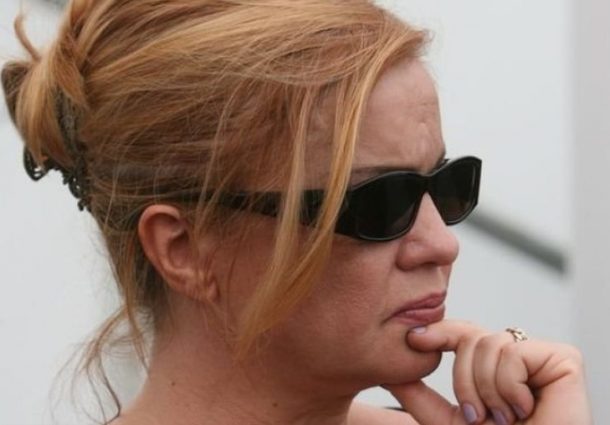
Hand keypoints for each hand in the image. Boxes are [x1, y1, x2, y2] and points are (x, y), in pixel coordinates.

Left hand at [383, 320, 591, 424]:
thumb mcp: (447, 423)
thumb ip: (419, 397)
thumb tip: (388, 373)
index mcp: (493, 370)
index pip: (463, 335)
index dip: (439, 331)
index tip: (413, 339)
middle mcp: (518, 359)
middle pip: (472, 335)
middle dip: (463, 379)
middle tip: (477, 416)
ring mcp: (541, 358)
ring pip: (490, 343)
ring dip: (487, 390)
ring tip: (505, 418)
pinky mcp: (564, 360)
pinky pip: (514, 353)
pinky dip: (510, 388)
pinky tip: (525, 409)